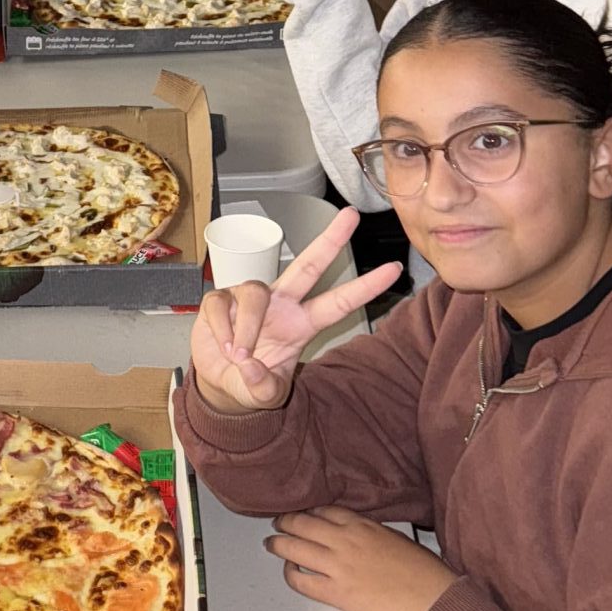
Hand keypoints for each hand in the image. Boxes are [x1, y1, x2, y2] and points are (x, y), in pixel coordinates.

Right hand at [190, 207, 399, 413]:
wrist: (218, 381)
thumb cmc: (248, 381)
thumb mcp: (262, 395)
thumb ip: (262, 388)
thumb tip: (251, 368)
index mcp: (301, 325)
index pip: (338, 303)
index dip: (365, 288)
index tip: (393, 270)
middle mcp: (280, 304)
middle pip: (309, 265)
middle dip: (330, 240)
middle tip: (352, 215)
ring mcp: (249, 297)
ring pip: (255, 293)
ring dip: (246, 327)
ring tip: (238, 354)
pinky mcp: (221, 298)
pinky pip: (221, 306)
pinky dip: (222, 330)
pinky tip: (223, 344)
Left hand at [264, 509, 455, 610]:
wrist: (433, 602)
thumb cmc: (424, 573)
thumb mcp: (396, 538)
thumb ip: (370, 533)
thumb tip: (355, 534)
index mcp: (363, 525)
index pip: (324, 510)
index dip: (308, 512)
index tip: (302, 514)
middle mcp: (345, 541)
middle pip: (302, 524)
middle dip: (286, 522)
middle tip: (279, 523)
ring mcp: (338, 566)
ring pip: (294, 548)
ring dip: (279, 544)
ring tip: (273, 543)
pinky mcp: (337, 593)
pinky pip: (302, 580)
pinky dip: (290, 574)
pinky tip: (290, 571)